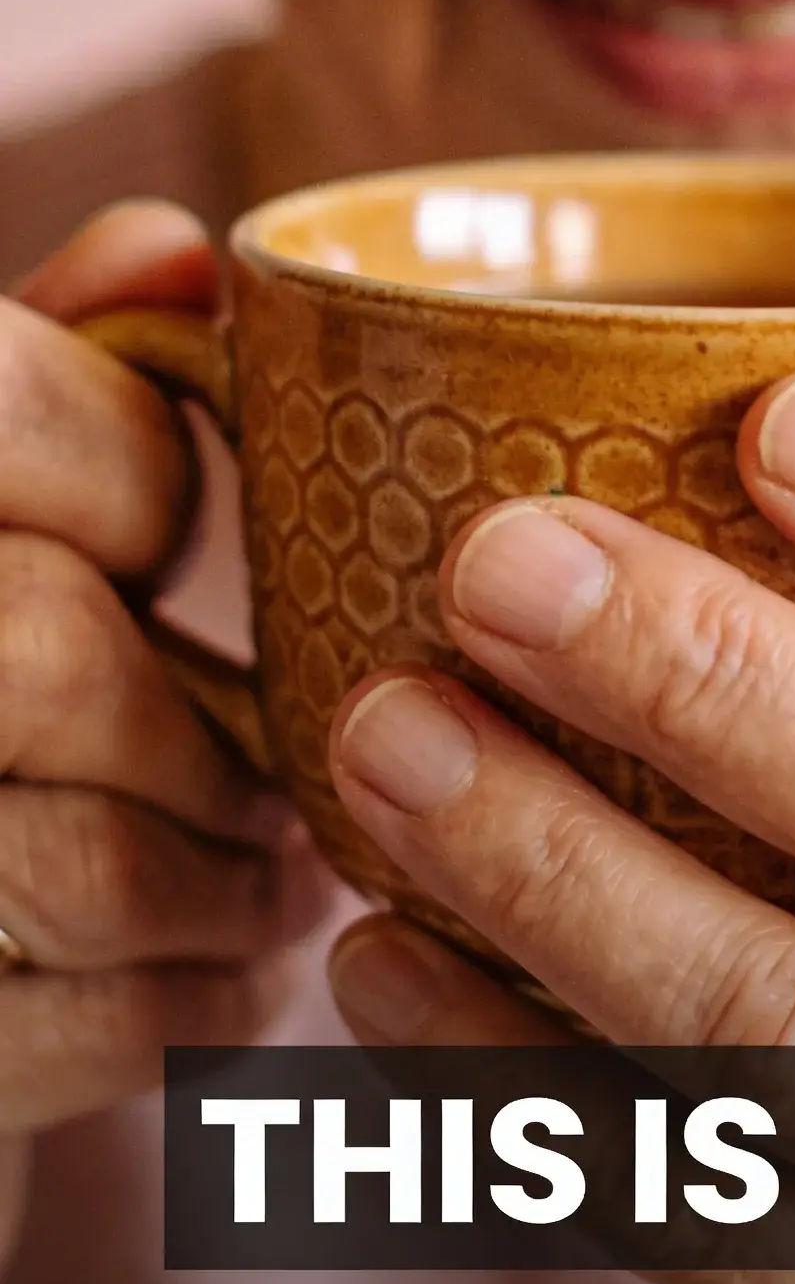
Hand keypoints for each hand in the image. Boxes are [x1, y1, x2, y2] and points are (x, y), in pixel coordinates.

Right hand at [0, 206, 328, 1193]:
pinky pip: (72, 1030)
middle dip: (201, 724)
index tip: (177, 540)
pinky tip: (215, 974)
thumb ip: (43, 369)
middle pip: (51, 654)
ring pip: (84, 866)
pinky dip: (184, 1006)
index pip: (0, 416)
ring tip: (267, 876)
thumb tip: (181, 253)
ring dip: (222, 883)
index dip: (137, 483)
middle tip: (277, 761)